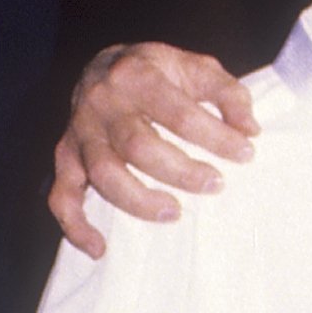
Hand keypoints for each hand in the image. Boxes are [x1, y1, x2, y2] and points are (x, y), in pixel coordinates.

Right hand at [48, 42, 259, 256]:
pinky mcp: (67, 156)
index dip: (215, 137)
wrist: (103, 65)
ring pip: (103, 173)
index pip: (179, 113)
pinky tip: (101, 248)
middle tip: (216, 185)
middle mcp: (102, 103)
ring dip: (139, 201)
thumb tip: (250, 129)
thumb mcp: (195, 67)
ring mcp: (80, 132)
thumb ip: (227, 93)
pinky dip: (76, 225)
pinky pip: (61, 196)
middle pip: (138, 146)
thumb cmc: (157, 72)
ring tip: (175, 213)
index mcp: (136, 75)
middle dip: (181, 172)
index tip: (246, 154)